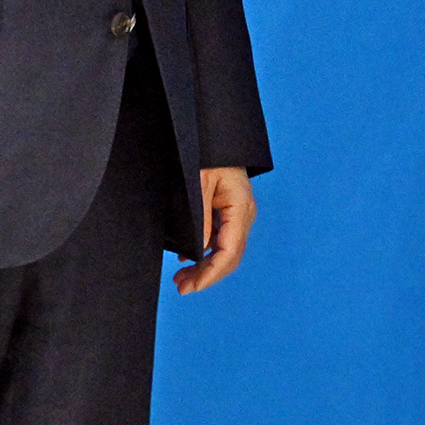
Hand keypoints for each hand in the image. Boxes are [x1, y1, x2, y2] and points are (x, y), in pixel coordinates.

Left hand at [173, 166, 255, 293]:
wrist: (217, 138)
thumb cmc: (209, 154)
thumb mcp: (199, 183)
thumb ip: (200, 218)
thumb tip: (198, 251)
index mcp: (240, 208)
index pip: (229, 252)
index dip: (210, 273)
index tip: (191, 286)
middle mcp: (244, 215)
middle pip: (229, 257)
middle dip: (206, 275)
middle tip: (181, 287)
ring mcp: (239, 215)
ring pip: (225, 251)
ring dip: (205, 267)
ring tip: (181, 279)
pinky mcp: (230, 214)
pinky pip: (221, 240)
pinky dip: (205, 253)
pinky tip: (188, 261)